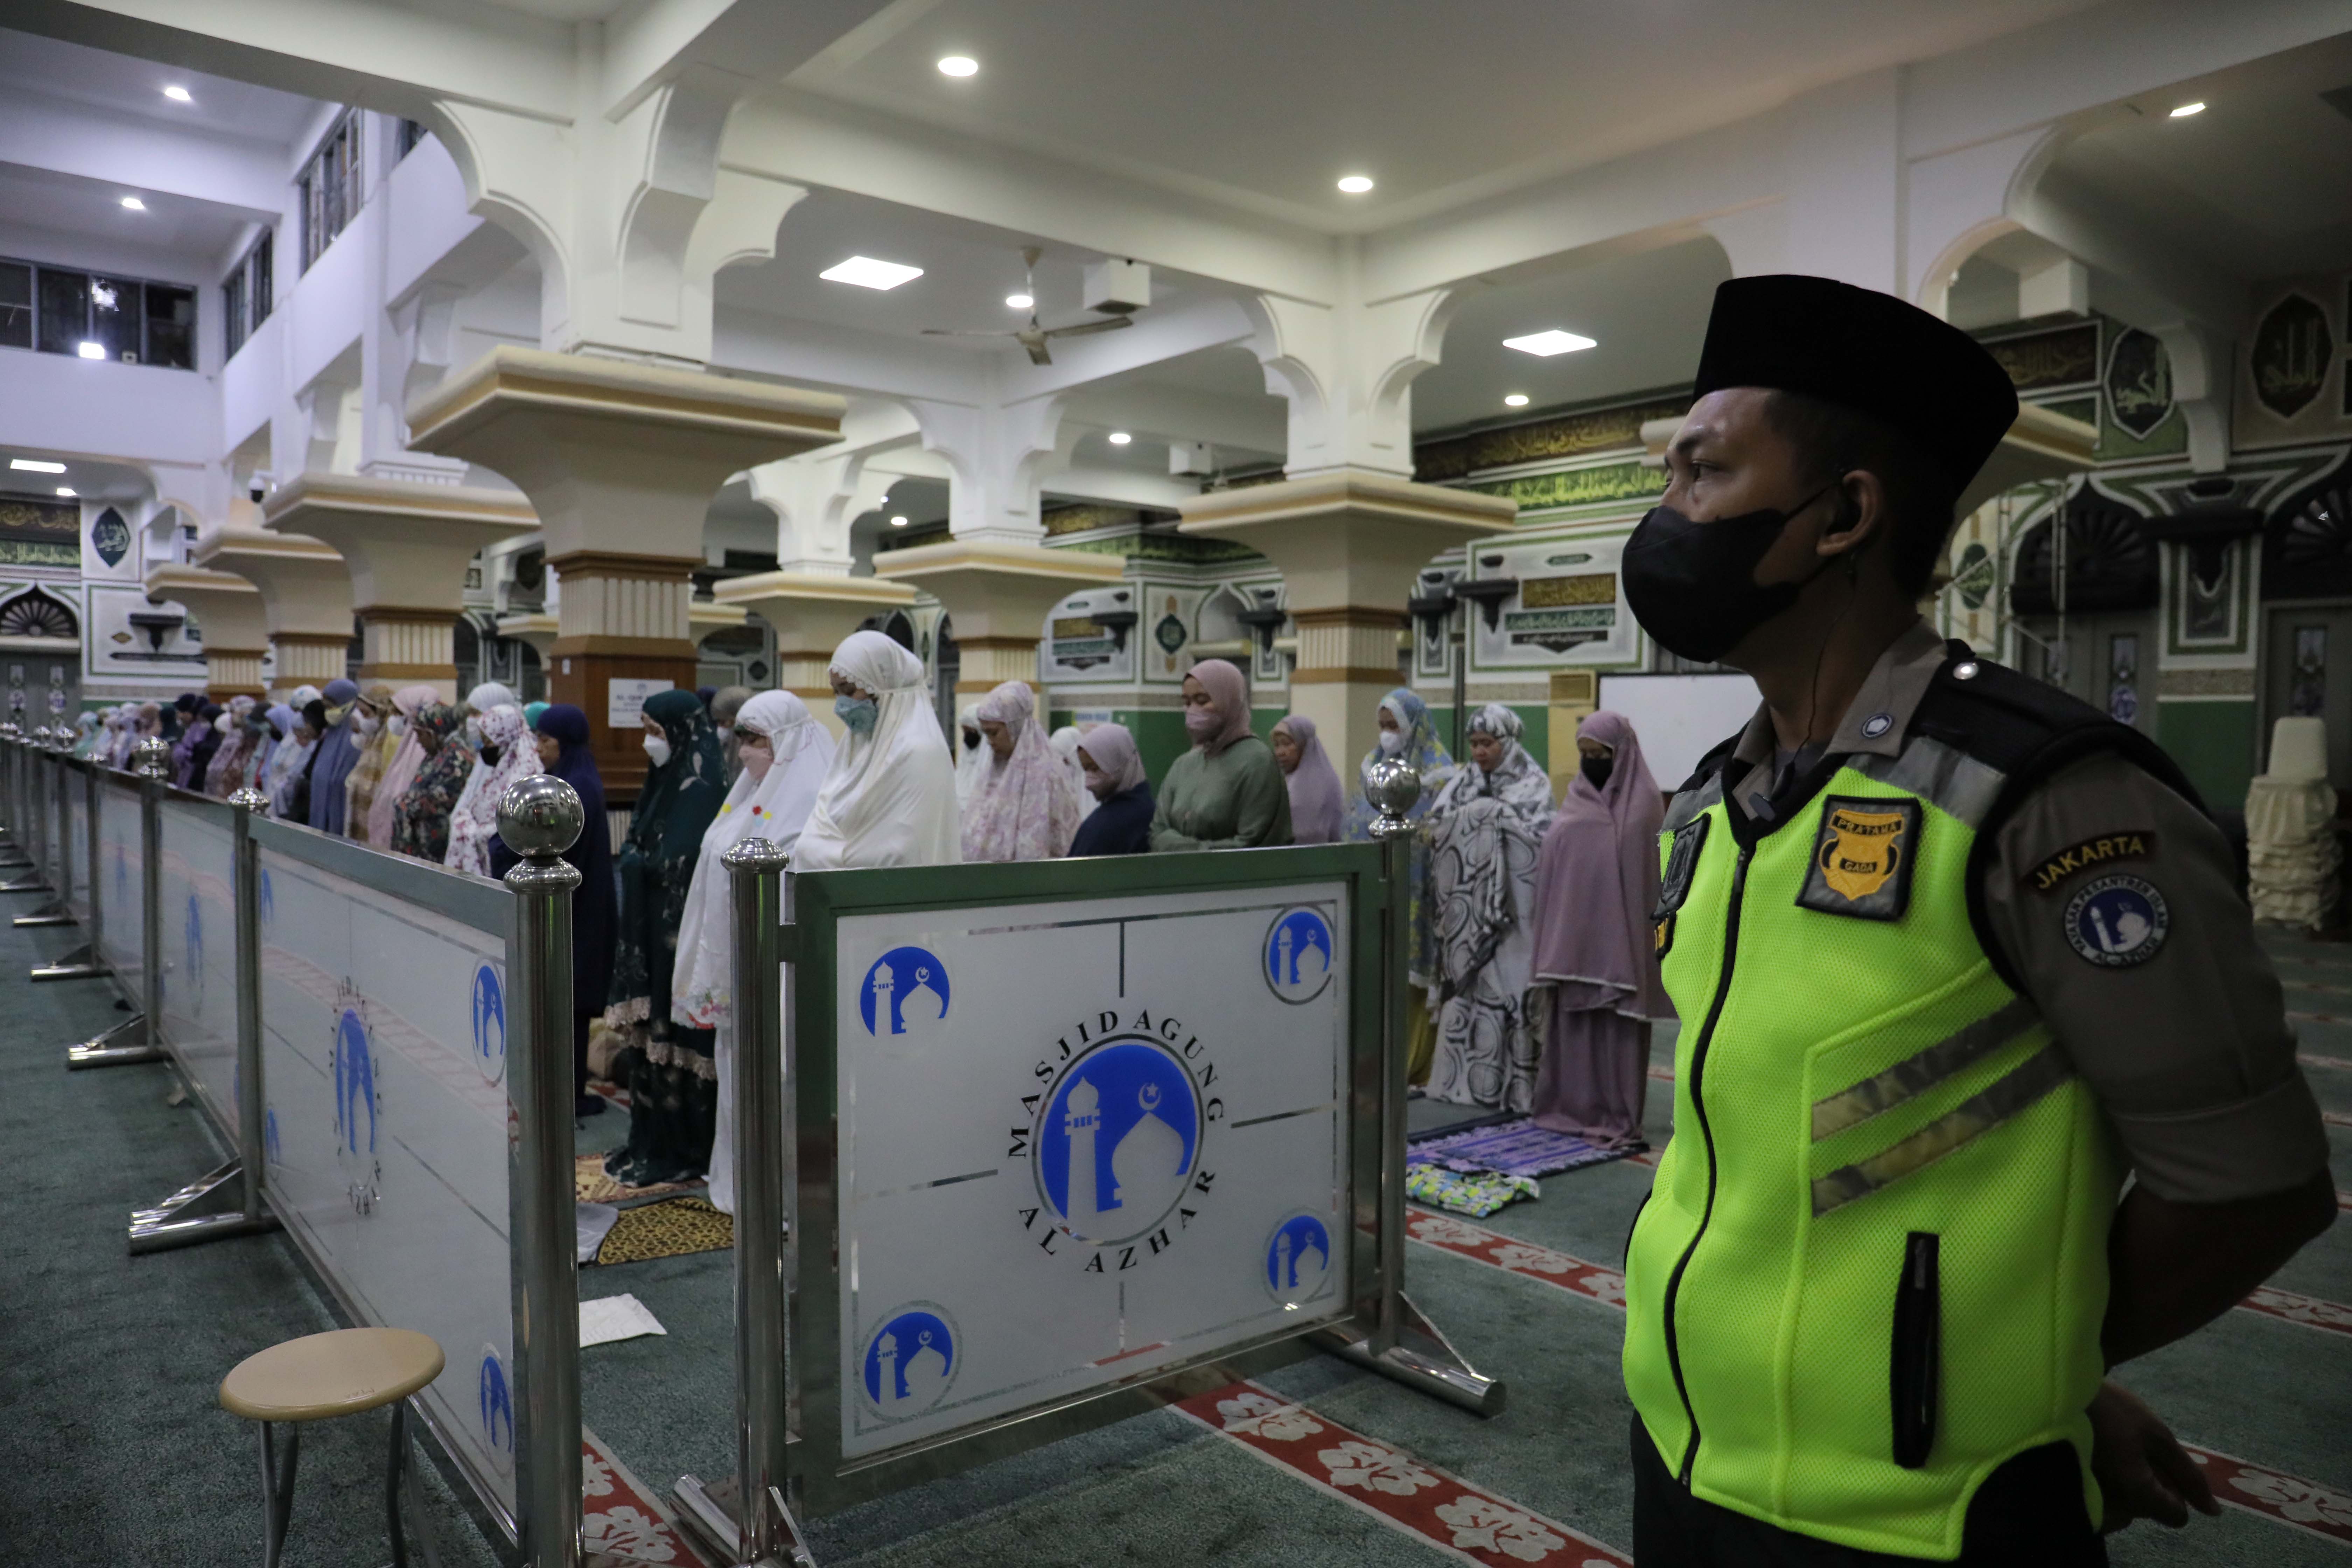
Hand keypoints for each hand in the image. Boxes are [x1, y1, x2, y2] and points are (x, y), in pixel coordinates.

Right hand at [2088, 1381, 2219, 1532]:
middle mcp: (2114, 1507)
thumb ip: (2189, 1475)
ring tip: (2112, 1447)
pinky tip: (2097, 1453)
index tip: (2157, 1459)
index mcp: (2138, 1495)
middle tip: (2132, 1447)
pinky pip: (2105, 1496)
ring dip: (2129, 1481)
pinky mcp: (2075, 1490)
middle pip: (2150, 1509)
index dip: (2176, 1488)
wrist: (2051, 1392)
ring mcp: (2092, 1500)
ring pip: (2127, 1503)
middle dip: (2150, 1483)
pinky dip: (2108, 1479)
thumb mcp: (2157, 1436)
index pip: (2176, 1515)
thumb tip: (2213, 1510)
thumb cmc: (2110, 1410)